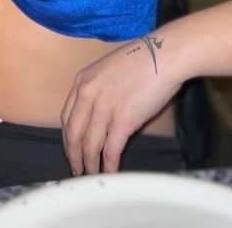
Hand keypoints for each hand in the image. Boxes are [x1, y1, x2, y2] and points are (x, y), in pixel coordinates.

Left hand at [61, 35, 180, 175]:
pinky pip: (110, 150)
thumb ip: (98, 89)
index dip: (68, 138)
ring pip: (89, 146)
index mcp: (82, 80)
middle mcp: (88, 94)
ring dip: (90, 164)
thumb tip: (98, 112)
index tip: (71, 149)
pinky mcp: (123, 121)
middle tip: (77, 169)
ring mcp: (104, 108)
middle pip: (73, 134)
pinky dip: (109, 165)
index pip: (67, 117)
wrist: (164, 55)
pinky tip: (110, 173)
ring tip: (92, 175)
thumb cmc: (142, 59)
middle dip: (74, 156)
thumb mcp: (108, 68)